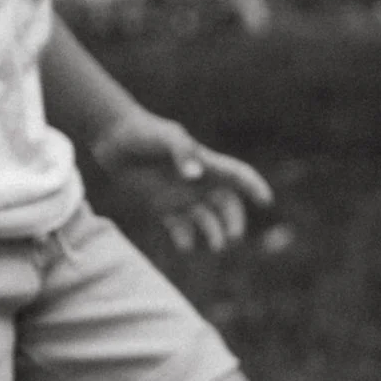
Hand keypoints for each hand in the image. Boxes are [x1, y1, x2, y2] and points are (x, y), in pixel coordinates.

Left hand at [91, 108, 272, 251]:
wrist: (115, 140)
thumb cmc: (145, 132)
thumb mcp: (167, 136)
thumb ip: (182, 153)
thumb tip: (195, 177)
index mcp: (207, 163)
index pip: (238, 176)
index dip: (255, 187)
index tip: (266, 201)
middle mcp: (200, 183)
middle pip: (227, 206)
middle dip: (234, 222)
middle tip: (233, 237)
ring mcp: (182, 197)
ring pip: (207, 221)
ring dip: (214, 235)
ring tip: (215, 247)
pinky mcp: (163, 209)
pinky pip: (180, 229)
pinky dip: (185, 239)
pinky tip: (185, 245)